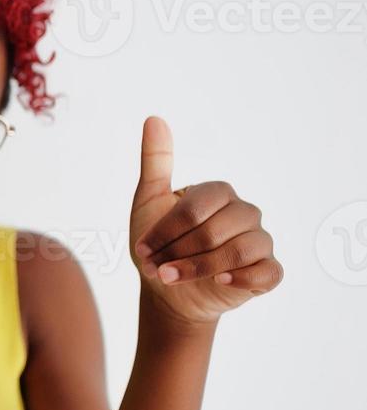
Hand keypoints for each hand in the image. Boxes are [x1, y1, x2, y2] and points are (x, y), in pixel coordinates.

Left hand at [129, 116, 283, 326]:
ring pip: (238, 252)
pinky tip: (221, 281)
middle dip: (177, 253)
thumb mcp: (149, 201)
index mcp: (218, 193)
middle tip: (155, 267)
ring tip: (170, 278)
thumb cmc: (159, 244)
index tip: (142, 249)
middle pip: (215, 231)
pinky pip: (268, 272)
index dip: (166, 231)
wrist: (168, 291)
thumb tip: (154, 119)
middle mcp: (244, 212)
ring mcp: (259, 241)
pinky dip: (243, 278)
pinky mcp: (267, 270)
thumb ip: (156, 161)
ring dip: (198, 269)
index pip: (195, 208)